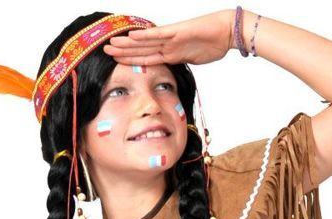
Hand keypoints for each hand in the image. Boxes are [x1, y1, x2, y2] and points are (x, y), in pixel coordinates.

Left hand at [103, 10, 235, 66]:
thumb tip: (173, 74)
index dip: (131, 59)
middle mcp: (168, 45)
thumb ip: (181, 64)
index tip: (117, 61)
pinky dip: (144, 37)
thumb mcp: (192, 59)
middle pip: (141, 49)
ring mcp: (171, 38)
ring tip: (111, 44)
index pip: (146, 57)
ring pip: (145, 43)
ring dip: (127, 44)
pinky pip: (158, 36)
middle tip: (105, 51)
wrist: (226, 32)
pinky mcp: (177, 33)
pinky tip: (131, 37)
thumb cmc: (213, 44)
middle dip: (123, 51)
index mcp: (170, 52)